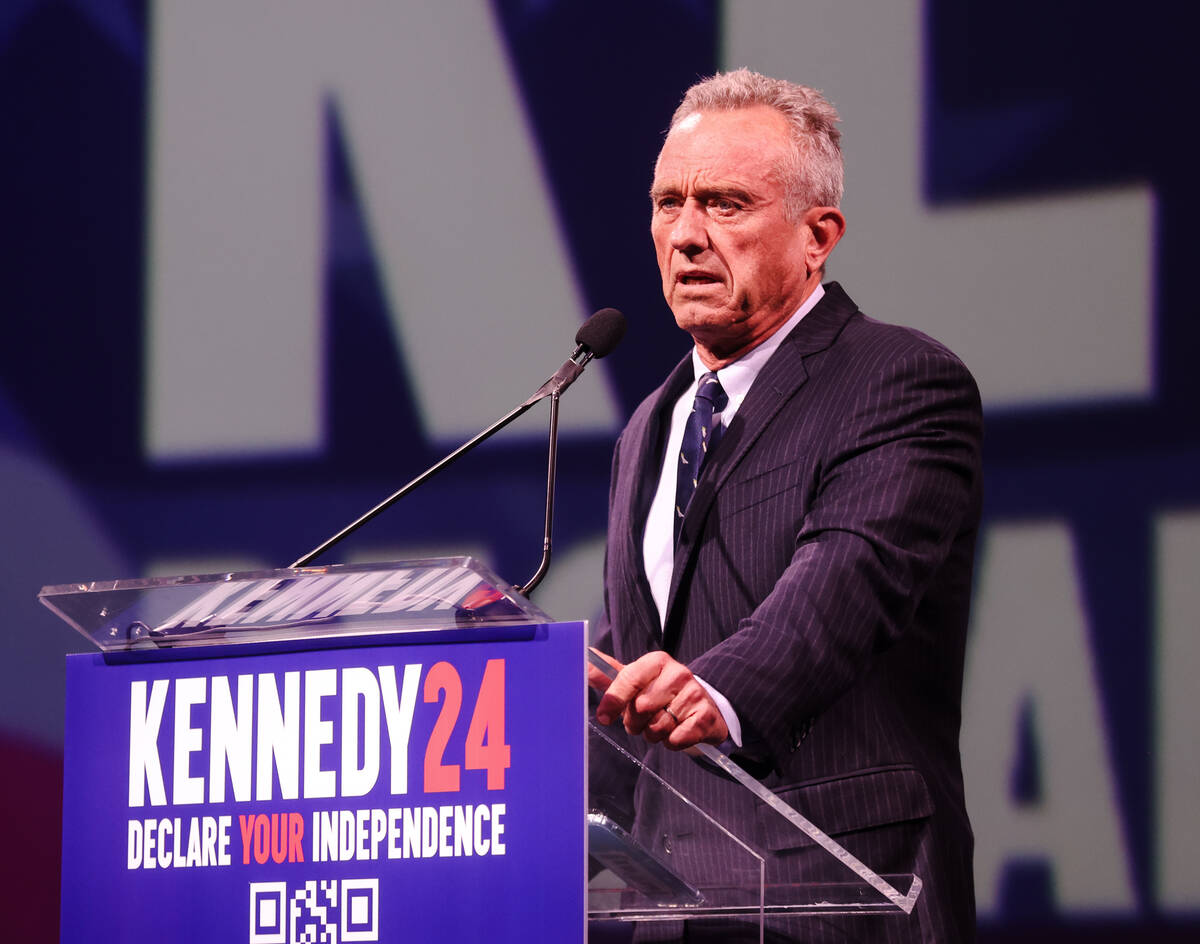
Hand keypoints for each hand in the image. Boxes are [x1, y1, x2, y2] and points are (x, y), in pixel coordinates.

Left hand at [590, 649, 728, 749]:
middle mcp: (678, 673)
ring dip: (654, 733)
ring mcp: (694, 694)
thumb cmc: (660, 694)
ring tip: (661, 724)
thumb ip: (608, 675)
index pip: (629, 679)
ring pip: (658, 726)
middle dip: (636, 721)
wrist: (701, 707)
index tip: (604, 716)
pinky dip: (671, 742)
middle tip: (643, 719)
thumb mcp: (635, 680)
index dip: (613, 700)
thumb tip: (583, 662)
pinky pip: (676, 739)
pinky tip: (676, 732)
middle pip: (641, 708)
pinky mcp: (705, 716)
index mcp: (657, 661)